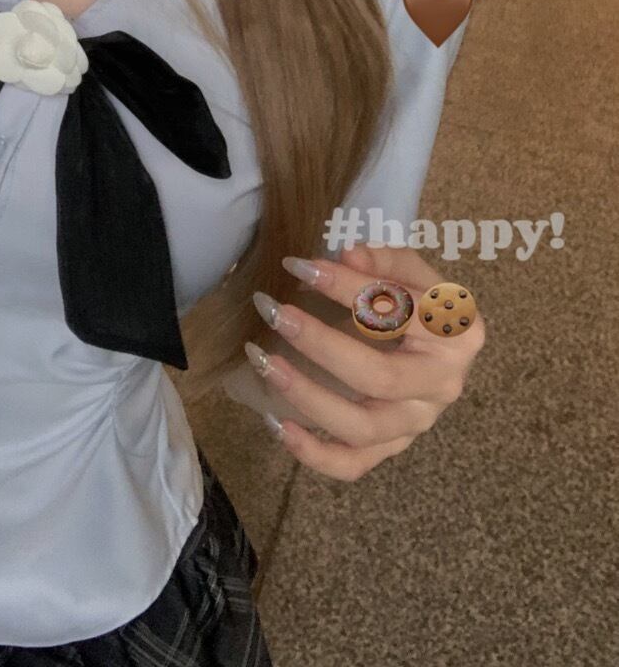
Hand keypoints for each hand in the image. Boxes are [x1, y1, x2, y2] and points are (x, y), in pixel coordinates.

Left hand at [251, 242, 485, 480]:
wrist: (441, 346)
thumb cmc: (421, 302)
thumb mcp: (412, 271)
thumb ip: (383, 259)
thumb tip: (346, 255)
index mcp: (456, 333)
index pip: (398, 310)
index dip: (345, 286)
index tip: (298, 267)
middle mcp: (443, 384)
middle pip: (378, 377)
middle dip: (320, 344)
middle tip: (276, 313)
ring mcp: (418, 422)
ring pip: (362, 427)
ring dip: (306, 396)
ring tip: (263, 361)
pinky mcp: (394, 446)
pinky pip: (354, 464)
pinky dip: (313, 453)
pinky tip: (276, 423)